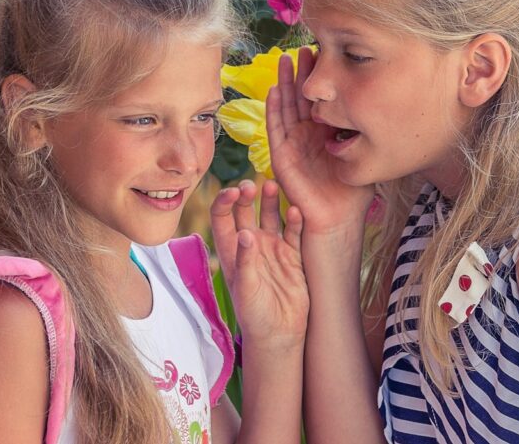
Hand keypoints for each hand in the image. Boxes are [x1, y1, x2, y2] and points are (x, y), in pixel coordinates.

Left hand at [210, 179, 308, 348]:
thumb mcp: (246, 289)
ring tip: (273, 185)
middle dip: (247, 195)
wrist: (280, 334)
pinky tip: (296, 210)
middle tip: (251, 185)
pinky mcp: (293, 255)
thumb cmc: (255, 316)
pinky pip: (293, 232)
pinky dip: (295, 221)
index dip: (224, 202)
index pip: (222, 218)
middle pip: (245, 211)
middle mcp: (251, 245)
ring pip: (270, 215)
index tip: (232, 192)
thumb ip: (246, 260)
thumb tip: (245, 233)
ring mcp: (273, 248)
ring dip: (271, 200)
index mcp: (231, 251)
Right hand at [267, 49, 374, 236]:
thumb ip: (368, 134)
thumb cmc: (354, 194)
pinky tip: (274, 89)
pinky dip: (273, 109)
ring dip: (284, 84)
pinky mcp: (282, 158)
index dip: (320, 77)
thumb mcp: (366, 155)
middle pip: (300, 97)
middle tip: (304, 47)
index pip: (319, 98)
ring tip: (286, 60)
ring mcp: (292, 146)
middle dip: (301, 73)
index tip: (324, 51)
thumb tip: (390, 105)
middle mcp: (306, 136)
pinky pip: (275, 129)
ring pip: (285, 108)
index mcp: (324, 133)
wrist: (339, 221)